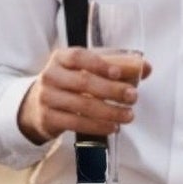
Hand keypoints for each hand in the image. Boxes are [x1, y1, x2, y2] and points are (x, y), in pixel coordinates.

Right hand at [17, 46, 150, 145]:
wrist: (36, 106)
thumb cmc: (69, 84)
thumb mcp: (86, 70)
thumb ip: (116, 66)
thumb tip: (146, 67)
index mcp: (61, 58)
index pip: (79, 57)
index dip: (100, 64)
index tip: (119, 73)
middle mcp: (50, 75)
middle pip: (84, 82)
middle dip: (112, 90)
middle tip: (133, 97)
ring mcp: (47, 97)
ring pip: (82, 105)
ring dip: (109, 112)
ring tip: (128, 115)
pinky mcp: (48, 118)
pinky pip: (77, 123)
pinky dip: (98, 126)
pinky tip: (113, 127)